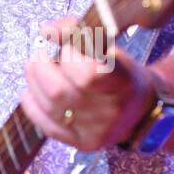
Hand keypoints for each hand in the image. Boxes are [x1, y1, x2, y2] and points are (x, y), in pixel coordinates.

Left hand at [21, 16, 159, 151]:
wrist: (141, 111)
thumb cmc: (122, 74)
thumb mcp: (110, 47)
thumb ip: (78, 32)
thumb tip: (46, 31)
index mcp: (122, 84)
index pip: (87, 75)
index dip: (69, 57)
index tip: (68, 48)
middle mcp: (110, 112)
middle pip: (59, 92)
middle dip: (41, 68)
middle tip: (40, 56)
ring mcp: (95, 131)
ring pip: (49, 107)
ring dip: (34, 82)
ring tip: (35, 69)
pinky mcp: (81, 143)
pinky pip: (47, 126)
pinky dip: (33, 105)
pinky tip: (32, 92)